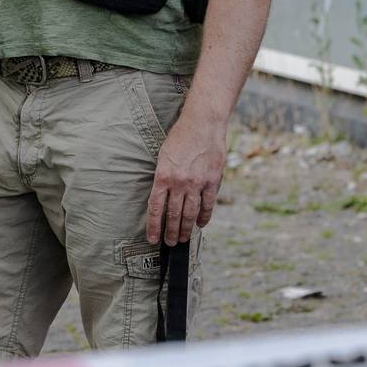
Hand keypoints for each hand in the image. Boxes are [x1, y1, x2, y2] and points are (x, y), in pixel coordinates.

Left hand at [145, 113, 226, 246]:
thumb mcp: (163, 156)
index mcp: (163, 176)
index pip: (155, 208)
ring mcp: (197, 183)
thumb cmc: (180, 137)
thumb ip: (162, 178)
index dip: (154, 226)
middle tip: (170, 243)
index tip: (153, 238)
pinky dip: (204, 217)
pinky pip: (208, 204)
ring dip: (186, 229)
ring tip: (183, 238)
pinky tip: (200, 224)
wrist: (203, 123)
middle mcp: (179, 182)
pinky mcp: (212, 181)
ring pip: (190, 213)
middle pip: (174, 215)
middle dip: (171, 232)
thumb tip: (161, 198)